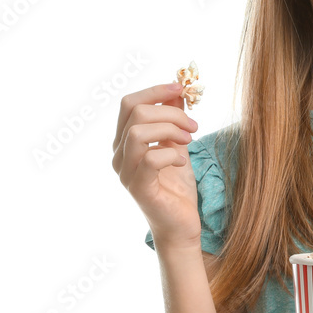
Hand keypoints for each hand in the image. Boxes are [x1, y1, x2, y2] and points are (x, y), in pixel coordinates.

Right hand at [111, 82, 201, 248]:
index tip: (181, 88)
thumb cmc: (177, 186)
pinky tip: (182, 161)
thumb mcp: (178, 145)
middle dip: (170, 112)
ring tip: (188, 140)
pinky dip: (171, 154)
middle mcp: (119, 155)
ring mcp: (125, 172)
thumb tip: (178, 90)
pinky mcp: (138, 188)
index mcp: (124, 141)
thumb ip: (173, 119)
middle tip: (193, 126)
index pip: (129, 103)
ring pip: (138, 131)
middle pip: (135, 112)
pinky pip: (150, 159)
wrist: (181, 224)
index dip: (155, 90)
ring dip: (169, 129)